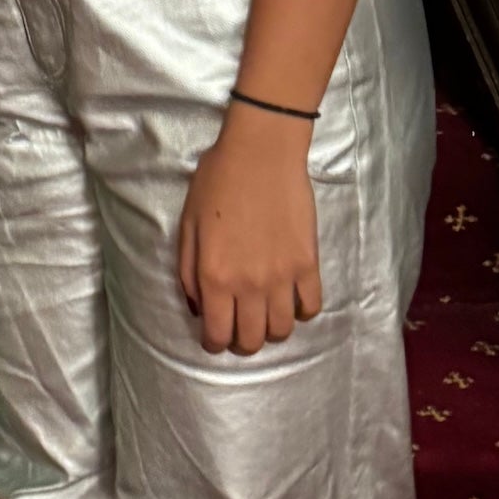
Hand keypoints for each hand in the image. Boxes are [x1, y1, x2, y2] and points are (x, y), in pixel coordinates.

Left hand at [178, 111, 322, 353]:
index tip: (215, 339)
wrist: (261, 154)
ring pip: (283, 330)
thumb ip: (188, 272)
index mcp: (215, 277)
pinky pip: (311, 306)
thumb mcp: (188, 226)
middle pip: (253, 340)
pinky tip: (291, 300)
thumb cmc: (217, 183)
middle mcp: (250, 285)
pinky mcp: (308, 264)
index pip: (218, 334)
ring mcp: (283, 277)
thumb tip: (199, 307)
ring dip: (272, 330)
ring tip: (265, 316)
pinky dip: (301, 311)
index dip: (214, 343)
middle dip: (243, 342)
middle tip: (240, 330)